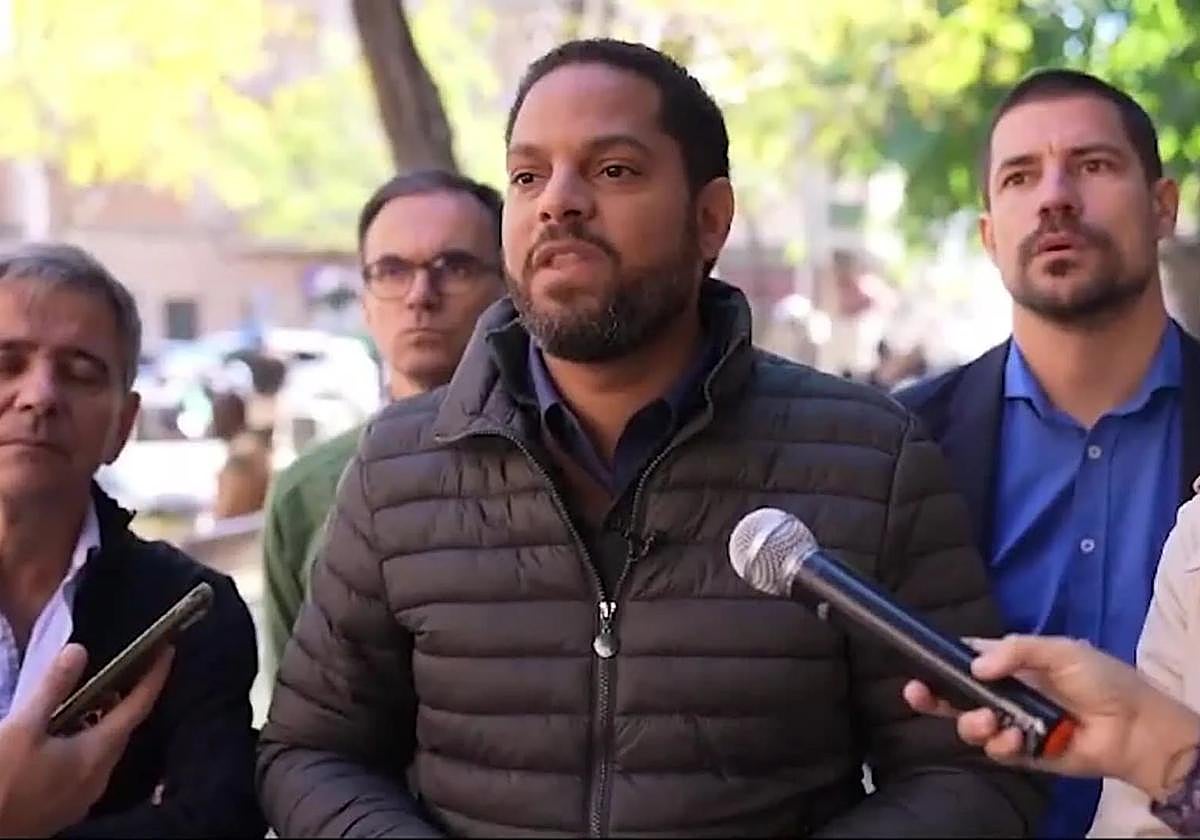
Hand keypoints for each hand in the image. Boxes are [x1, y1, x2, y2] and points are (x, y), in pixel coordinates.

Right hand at [0, 642, 173, 836]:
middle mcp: (99, 778)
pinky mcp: (64, 808)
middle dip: (129, 699)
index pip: (139, 708)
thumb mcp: (21, 729)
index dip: (155, 677)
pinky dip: (85, 744)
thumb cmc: (1, 781)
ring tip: (94, 697)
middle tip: (129, 669)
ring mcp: (82, 797)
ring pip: (103, 751)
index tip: (167, 651)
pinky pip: (85, 768)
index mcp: (98, 754)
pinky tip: (65, 736)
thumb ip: (52, 689)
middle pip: (123, 730)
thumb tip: (79, 650)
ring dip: (103, 723)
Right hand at [902, 634, 1199, 797]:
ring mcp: (1012, 724)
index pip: (966, 659)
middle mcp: (1005, 694)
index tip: (920, 660)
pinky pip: (997, 751)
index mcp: (1011, 664)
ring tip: (985, 721)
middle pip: (956, 696)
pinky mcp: (1024, 754)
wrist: (1134, 727)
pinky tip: (1015, 738)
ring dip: (970, 723)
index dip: (941, 660)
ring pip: (971, 725)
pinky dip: (1000, 745)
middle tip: (916, 693)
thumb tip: (974, 666)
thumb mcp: (1059, 650)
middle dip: (932, 696)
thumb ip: (1016, 652)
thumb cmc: (1101, 680)